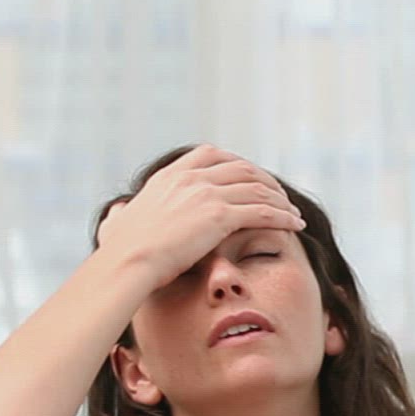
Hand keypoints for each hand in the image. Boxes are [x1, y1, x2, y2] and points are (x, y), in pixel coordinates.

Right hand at [93, 144, 305, 290]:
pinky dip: (284, 216)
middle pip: (242, 168)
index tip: (252, 179)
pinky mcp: (219, 215)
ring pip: (258, 188)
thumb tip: (119, 212)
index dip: (238, 164)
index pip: (212, 154)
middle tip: (281, 197)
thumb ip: (123, 213)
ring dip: (281, 200)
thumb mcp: (118, 222)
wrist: (127, 261)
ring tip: (294, 213)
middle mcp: (190, 178)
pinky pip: (264, 211)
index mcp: (170, 175)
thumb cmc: (121, 251)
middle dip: (267, 181)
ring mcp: (206, 193)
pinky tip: (296, 225)